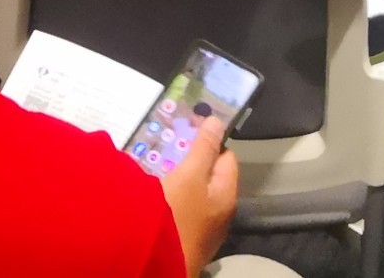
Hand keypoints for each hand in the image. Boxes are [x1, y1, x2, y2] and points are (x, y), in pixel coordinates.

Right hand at [160, 112, 238, 277]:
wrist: (157, 262)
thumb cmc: (177, 215)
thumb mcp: (190, 176)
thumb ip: (204, 148)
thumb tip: (218, 121)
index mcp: (227, 195)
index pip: (227, 158)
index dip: (210, 142)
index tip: (189, 131)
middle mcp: (220, 213)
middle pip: (210, 177)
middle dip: (192, 161)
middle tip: (171, 148)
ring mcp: (203, 229)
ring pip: (195, 195)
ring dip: (180, 180)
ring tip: (160, 168)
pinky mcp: (185, 238)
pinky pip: (182, 210)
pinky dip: (172, 198)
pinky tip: (156, 195)